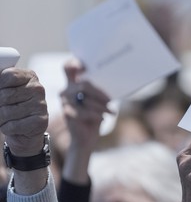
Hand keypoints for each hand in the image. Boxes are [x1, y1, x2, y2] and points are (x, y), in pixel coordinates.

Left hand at [0, 67, 47, 155]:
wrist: (24, 130)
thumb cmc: (11, 106)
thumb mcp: (5, 90)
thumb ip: (1, 84)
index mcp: (29, 76)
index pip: (9, 76)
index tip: (0, 92)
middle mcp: (38, 89)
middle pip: (5, 95)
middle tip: (2, 108)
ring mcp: (40, 105)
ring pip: (6, 112)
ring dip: (0, 119)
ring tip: (6, 119)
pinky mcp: (40, 121)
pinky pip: (12, 126)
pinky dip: (6, 128)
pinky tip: (13, 126)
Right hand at [59, 59, 110, 183]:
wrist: (87, 138)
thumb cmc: (96, 116)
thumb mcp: (99, 101)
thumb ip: (100, 89)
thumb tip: (114, 76)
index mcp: (73, 85)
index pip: (68, 67)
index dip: (75, 62)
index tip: (86, 65)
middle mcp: (67, 91)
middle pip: (84, 84)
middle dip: (100, 92)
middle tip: (111, 100)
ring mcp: (65, 102)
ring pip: (86, 98)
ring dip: (101, 105)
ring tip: (110, 111)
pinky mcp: (68, 114)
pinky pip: (85, 111)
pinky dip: (97, 115)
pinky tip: (102, 119)